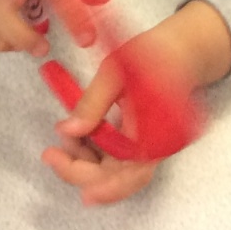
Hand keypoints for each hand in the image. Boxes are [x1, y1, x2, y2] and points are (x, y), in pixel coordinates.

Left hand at [42, 3, 227, 204]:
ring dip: (86, 163)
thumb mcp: (114, 71)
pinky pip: (116, 158)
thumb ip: (93, 103)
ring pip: (115, 172)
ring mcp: (146, 147)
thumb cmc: (152, 55)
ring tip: (63, 139)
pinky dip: (93, 153)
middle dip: (80, 172)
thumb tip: (67, 131)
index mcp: (154, 135)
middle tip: (51, 154)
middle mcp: (153, 149)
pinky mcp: (139, 141)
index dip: (91, 179)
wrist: (180, 49)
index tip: (58, 162)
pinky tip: (77, 136)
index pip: (125, 175)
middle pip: (118, 180)